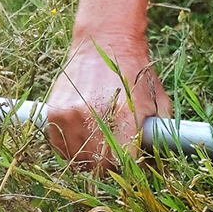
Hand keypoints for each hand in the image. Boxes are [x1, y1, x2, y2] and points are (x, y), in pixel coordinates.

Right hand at [44, 40, 170, 171]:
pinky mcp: (54, 114)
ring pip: (79, 160)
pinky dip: (73, 151)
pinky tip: (87, 142)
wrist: (105, 42)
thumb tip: (157, 162)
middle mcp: (93, 116)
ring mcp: (70, 115)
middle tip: (121, 160)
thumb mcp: (158, 100)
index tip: (137, 169)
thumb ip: (158, 132)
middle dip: (113, 168)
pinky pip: (61, 148)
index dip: (132, 170)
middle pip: (99, 166)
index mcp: (124, 114)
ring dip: (92, 162)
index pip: (124, 162)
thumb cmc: (136, 72)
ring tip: (104, 150)